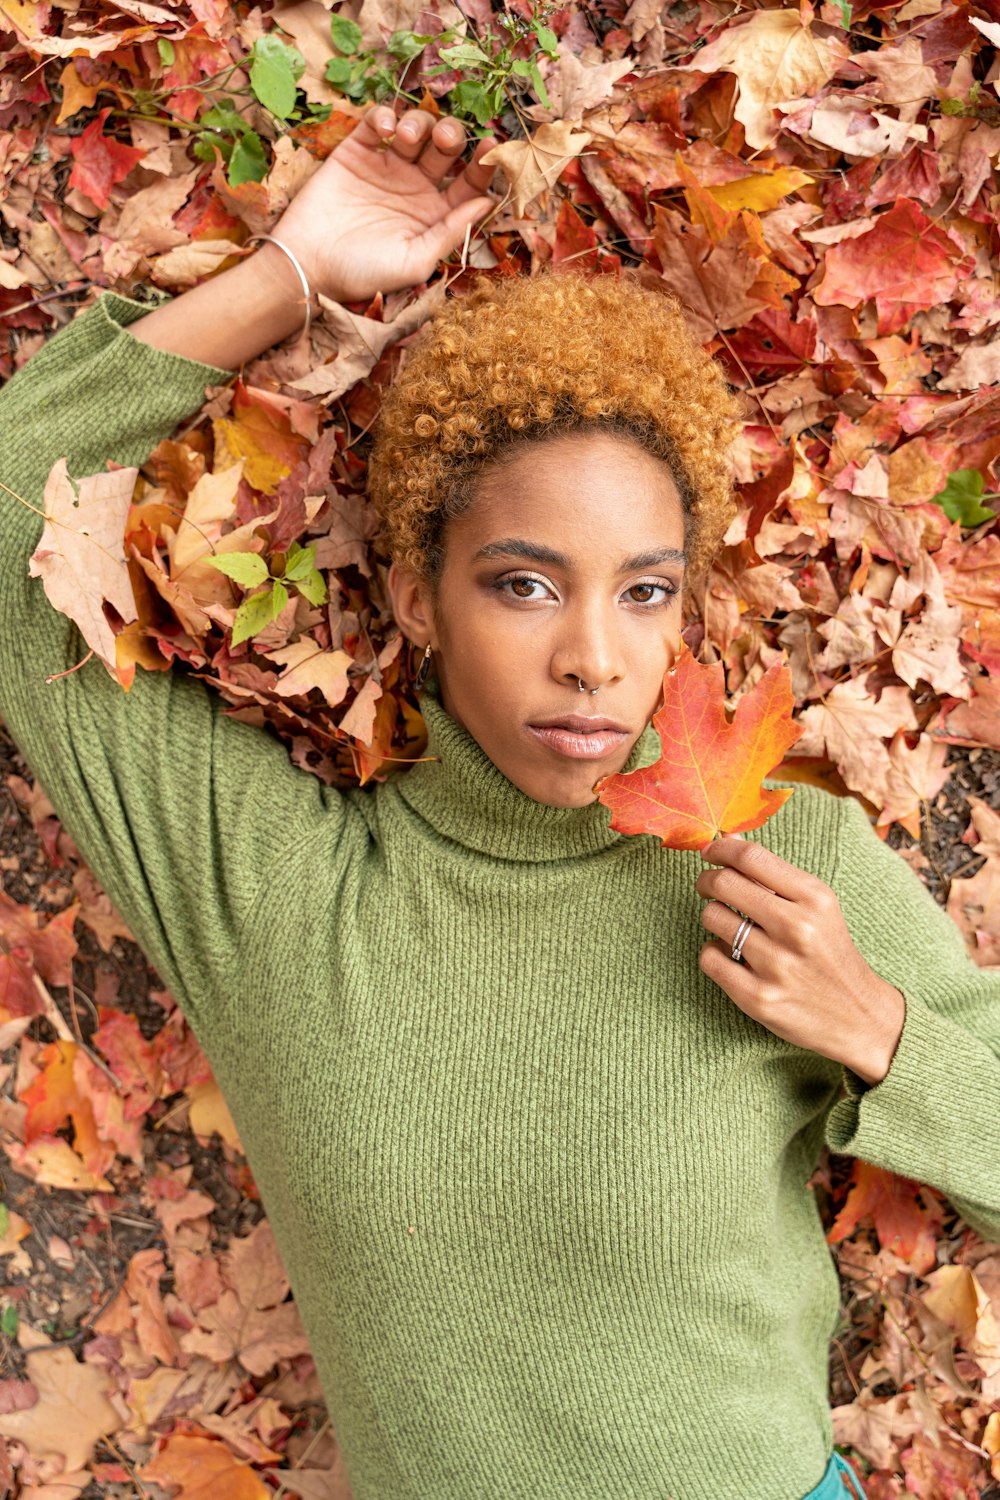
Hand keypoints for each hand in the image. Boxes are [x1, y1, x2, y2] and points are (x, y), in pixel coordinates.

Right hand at [269, 105, 496, 304]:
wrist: (309, 265)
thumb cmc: (364, 273)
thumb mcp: (415, 261)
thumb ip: (451, 232)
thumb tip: (487, 203)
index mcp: (435, 214)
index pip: (469, 183)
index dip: (484, 165)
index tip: (493, 148)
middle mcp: (415, 188)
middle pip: (446, 148)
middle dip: (452, 136)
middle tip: (445, 140)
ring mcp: (387, 167)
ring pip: (417, 129)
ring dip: (420, 124)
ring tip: (406, 138)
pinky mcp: (357, 153)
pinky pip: (377, 123)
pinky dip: (385, 116)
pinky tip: (387, 127)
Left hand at [695, 837, 905, 1084]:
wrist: (859, 1017)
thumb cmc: (830, 954)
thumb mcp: (819, 908)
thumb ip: (776, 876)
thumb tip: (730, 842)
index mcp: (815, 899)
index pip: (751, 858)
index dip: (720, 849)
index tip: (709, 853)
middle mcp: (796, 928)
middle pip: (724, 883)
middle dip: (707, 880)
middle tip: (707, 886)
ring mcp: (776, 965)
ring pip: (712, 918)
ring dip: (713, 917)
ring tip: (730, 926)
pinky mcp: (758, 997)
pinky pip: (709, 957)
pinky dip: (712, 953)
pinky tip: (729, 956)